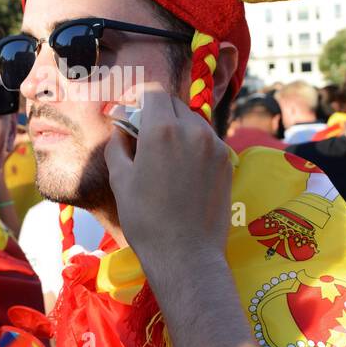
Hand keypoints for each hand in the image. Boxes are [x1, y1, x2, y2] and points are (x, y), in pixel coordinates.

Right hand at [104, 83, 232, 272]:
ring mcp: (214, 144)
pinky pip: (207, 140)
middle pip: (174, 104)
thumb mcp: (120, 180)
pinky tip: (185, 170)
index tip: (133, 114)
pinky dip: (195, 145)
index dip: (140, 99)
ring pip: (193, 121)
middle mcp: (192, 129)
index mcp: (161, 129)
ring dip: (178, 128)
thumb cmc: (145, 220)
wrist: (186, 254)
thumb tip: (121, 129)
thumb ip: (118, 145)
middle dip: (158, 113)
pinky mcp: (227, 161)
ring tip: (166, 156)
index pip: (153, 92)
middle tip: (146, 137)